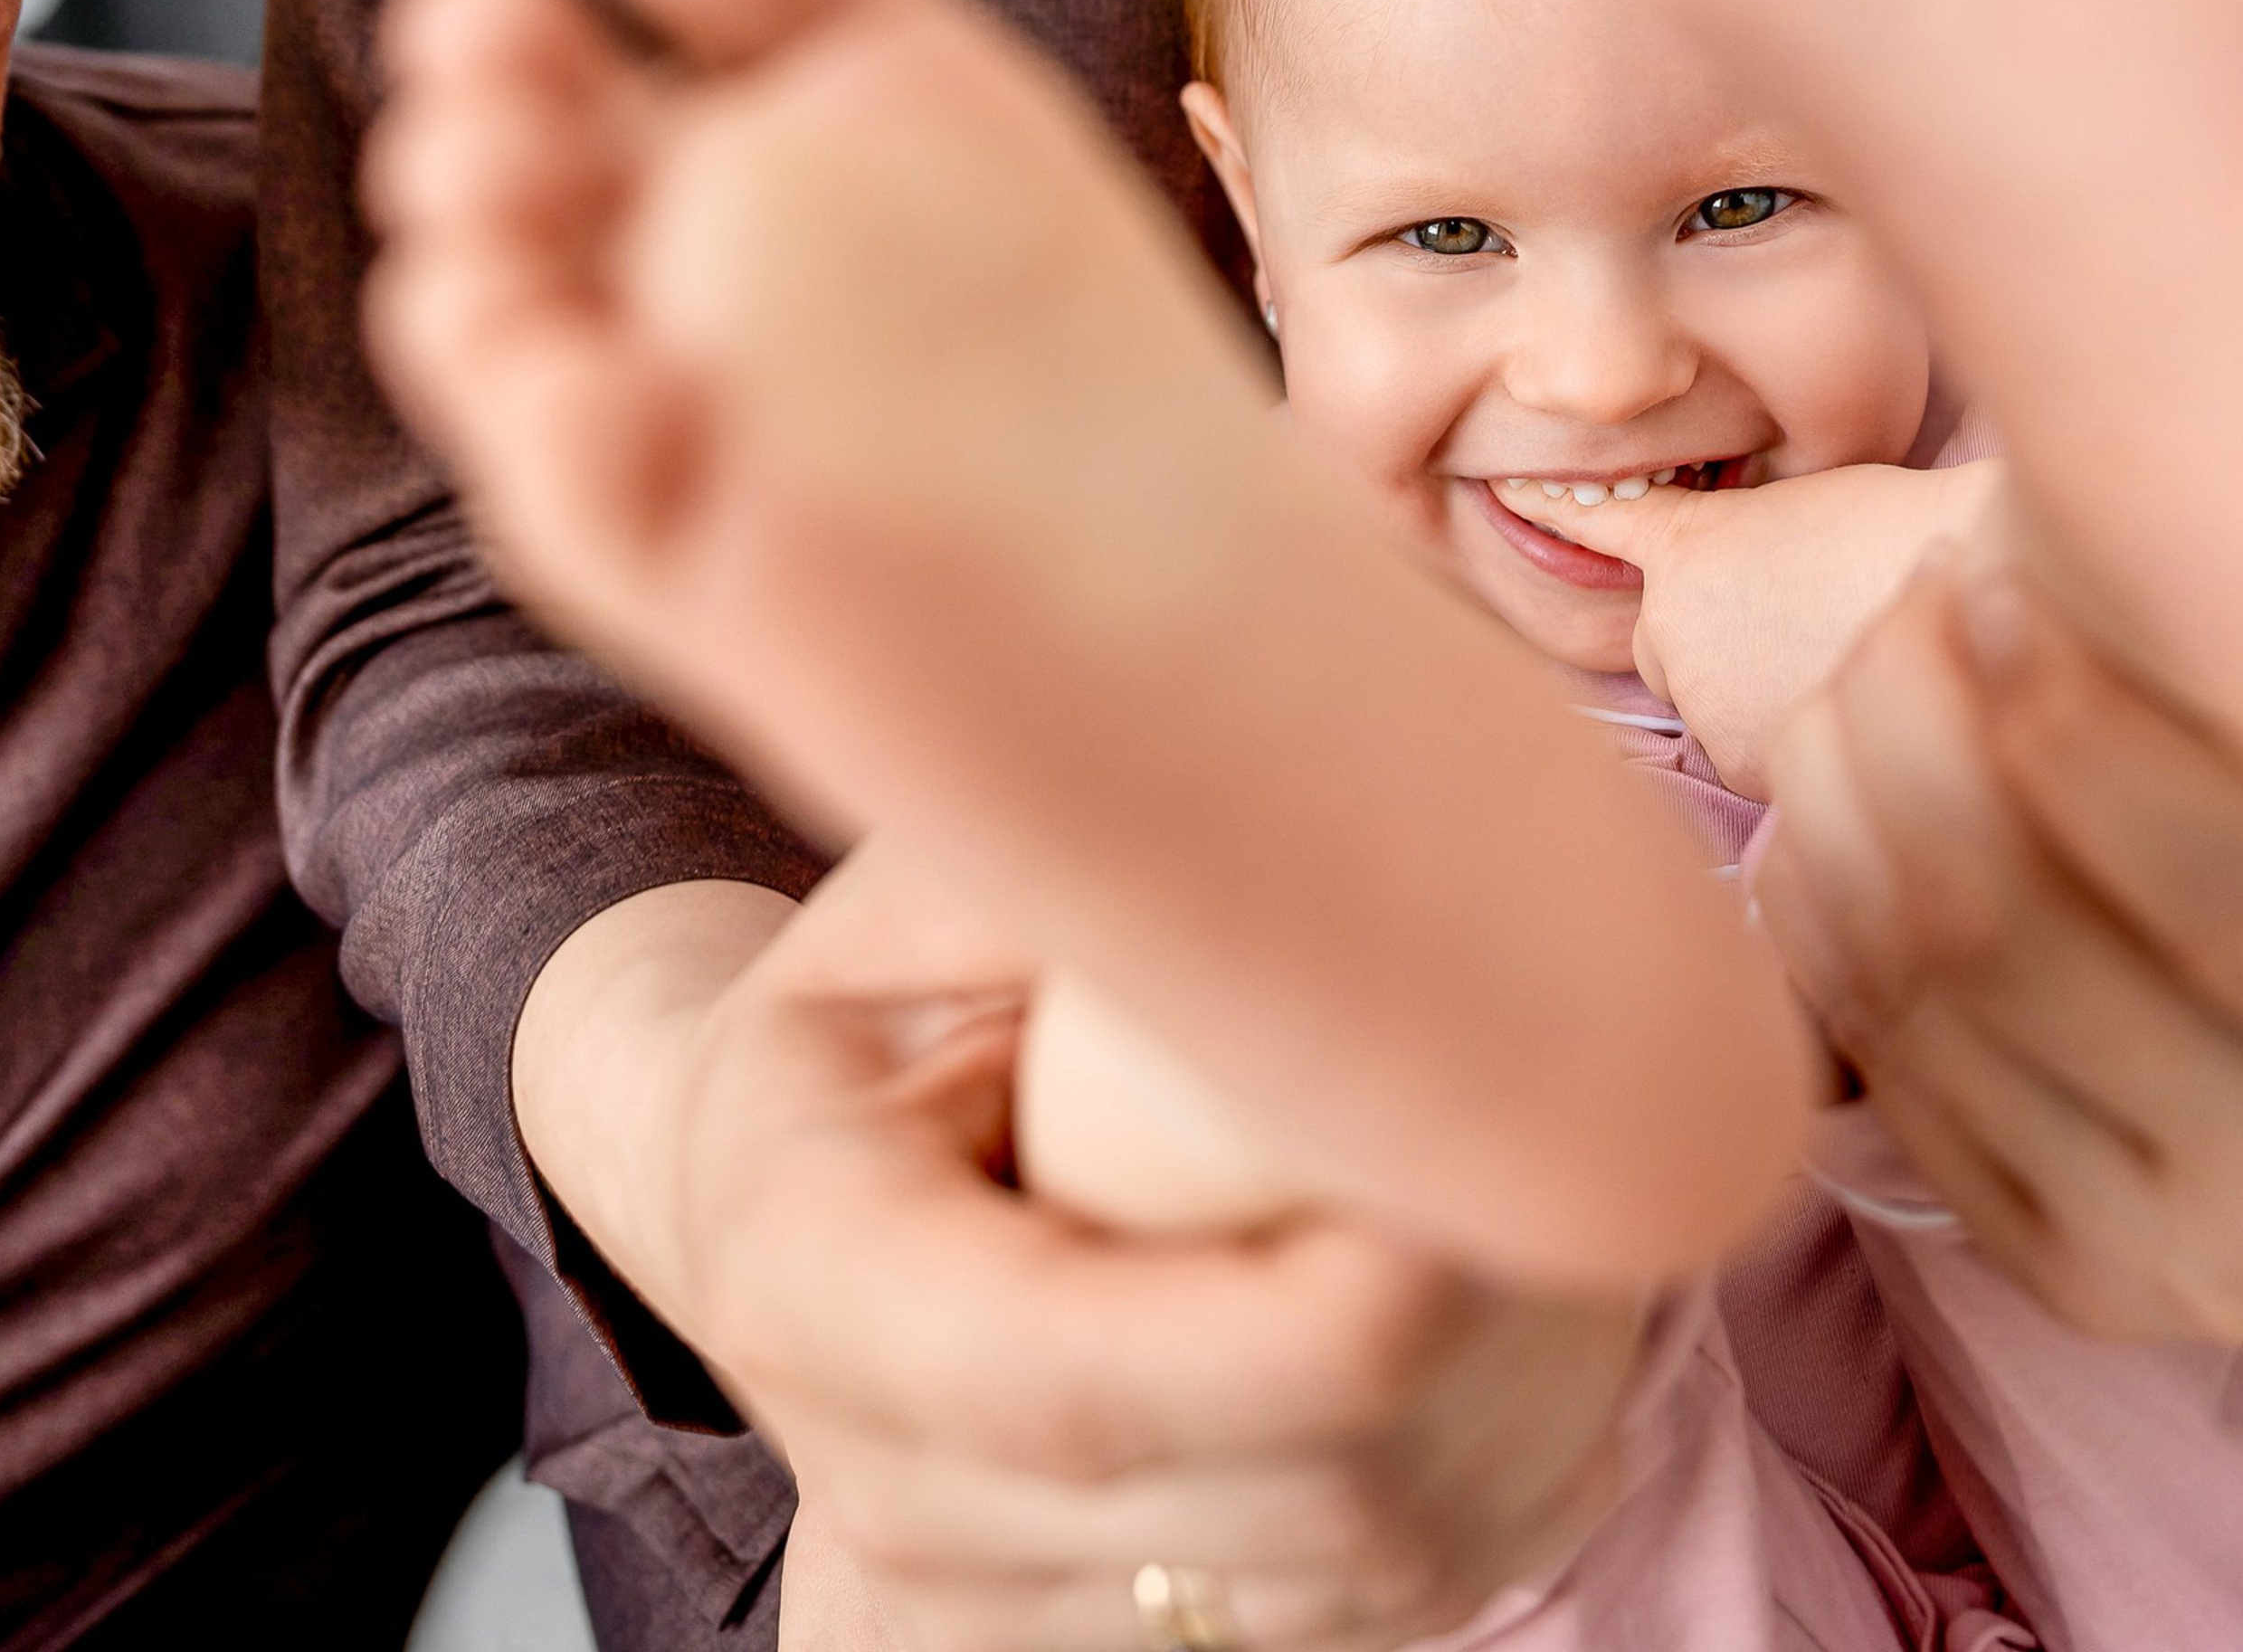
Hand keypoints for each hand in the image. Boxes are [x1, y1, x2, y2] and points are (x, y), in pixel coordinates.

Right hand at [518, 845, 1643, 1651]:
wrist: (768, 1193)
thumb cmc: (851, 1009)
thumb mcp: (899, 904)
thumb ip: (1051, 875)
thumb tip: (1287, 806)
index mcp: (812, 1283)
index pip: (1073, 1379)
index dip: (1298, 1329)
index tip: (1467, 1200)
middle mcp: (895, 1489)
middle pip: (1268, 1504)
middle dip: (1487, 1355)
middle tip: (1606, 1152)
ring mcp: (1002, 1602)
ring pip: (1358, 1580)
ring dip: (1531, 1415)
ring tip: (1596, 1216)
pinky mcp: (1107, 1641)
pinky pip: (1376, 1619)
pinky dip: (1510, 1485)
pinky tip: (1562, 1338)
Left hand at [1494, 462, 2000, 793]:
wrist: (1980, 584)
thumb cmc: (1918, 535)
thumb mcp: (1812, 508)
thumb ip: (1745, 552)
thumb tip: (1743, 592)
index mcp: (1686, 544)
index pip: (1598, 523)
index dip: (1553, 508)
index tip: (1512, 492)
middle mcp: (1669, 623)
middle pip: (1660, 648)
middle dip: (1708, 647)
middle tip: (1795, 631)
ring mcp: (1701, 697)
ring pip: (1705, 711)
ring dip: (1749, 702)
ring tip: (1835, 664)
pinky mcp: (1742, 762)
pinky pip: (1747, 762)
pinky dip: (1784, 749)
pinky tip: (1843, 711)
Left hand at [1758, 550, 2242, 1341]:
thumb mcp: (2233, 780)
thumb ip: (2184, 726)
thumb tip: (2002, 575)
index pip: (2194, 872)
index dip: (2060, 719)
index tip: (1974, 586)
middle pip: (1996, 919)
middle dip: (1905, 728)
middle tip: (1894, 618)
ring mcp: (2175, 1244)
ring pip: (1917, 982)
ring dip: (1835, 800)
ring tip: (1845, 691)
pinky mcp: (2075, 1270)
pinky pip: (1893, 1064)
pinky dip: (1821, 917)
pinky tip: (1817, 820)